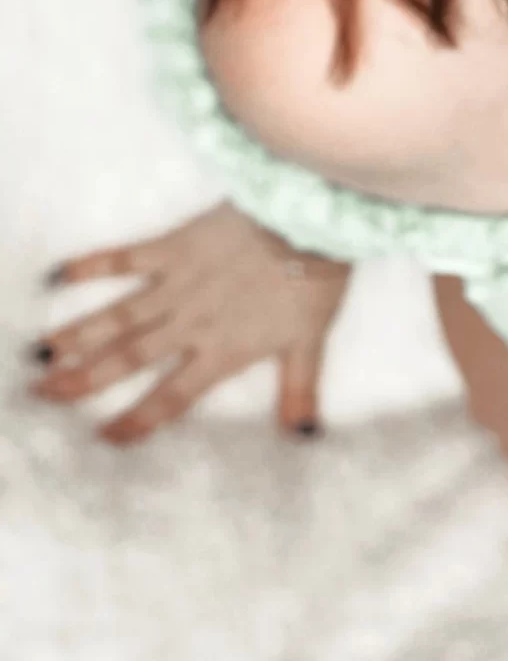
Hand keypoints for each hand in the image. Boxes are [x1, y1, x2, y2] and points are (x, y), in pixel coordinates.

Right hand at [29, 203, 349, 444]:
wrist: (308, 220)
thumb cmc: (314, 279)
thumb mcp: (310, 342)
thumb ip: (299, 390)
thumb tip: (302, 437)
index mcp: (223, 351)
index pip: (173, 397)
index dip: (138, 420)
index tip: (104, 439)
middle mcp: (190, 323)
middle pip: (128, 359)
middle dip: (84, 381)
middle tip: (44, 394)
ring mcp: (177, 284)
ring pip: (117, 317)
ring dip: (77, 336)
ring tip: (41, 354)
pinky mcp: (173, 247)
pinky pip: (124, 259)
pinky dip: (90, 266)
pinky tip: (55, 276)